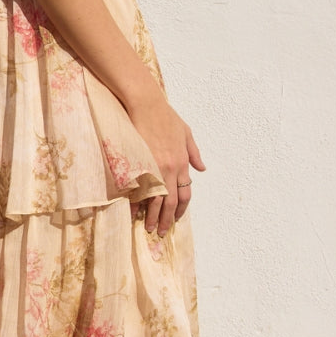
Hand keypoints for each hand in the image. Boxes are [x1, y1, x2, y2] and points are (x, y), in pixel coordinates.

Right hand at [128, 96, 204, 236]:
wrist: (146, 105)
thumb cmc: (166, 116)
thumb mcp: (186, 133)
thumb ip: (194, 153)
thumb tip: (202, 169)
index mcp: (182, 163)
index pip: (185, 194)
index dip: (181, 209)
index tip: (176, 218)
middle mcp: (171, 169)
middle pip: (172, 202)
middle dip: (167, 219)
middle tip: (161, 231)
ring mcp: (154, 167)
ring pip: (156, 200)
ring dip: (153, 217)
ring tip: (148, 228)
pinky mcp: (139, 164)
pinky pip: (139, 189)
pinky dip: (136, 203)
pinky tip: (134, 213)